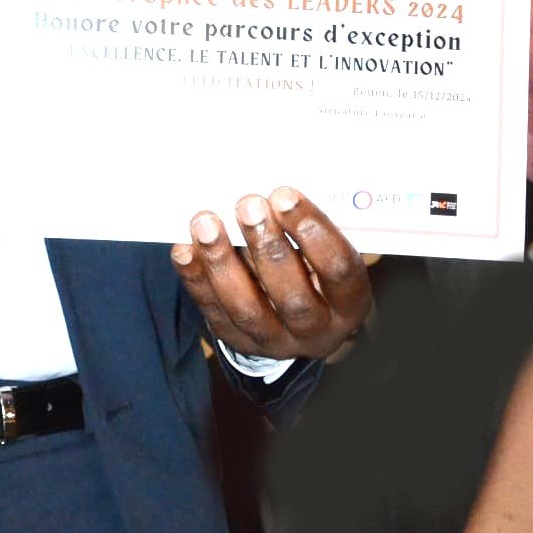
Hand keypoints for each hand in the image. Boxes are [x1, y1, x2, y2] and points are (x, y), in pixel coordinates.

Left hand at [171, 186, 371, 360]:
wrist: (297, 320)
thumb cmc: (314, 267)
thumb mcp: (325, 253)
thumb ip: (305, 228)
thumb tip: (268, 191)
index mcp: (349, 302)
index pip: (338, 269)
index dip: (313, 231)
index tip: (284, 194)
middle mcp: (316, 330)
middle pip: (292, 296)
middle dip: (267, 246)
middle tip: (248, 204)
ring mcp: (274, 341)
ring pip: (246, 308)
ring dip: (222, 261)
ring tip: (205, 222)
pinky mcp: (238, 340)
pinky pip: (213, 310)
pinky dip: (196, 277)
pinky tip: (184, 248)